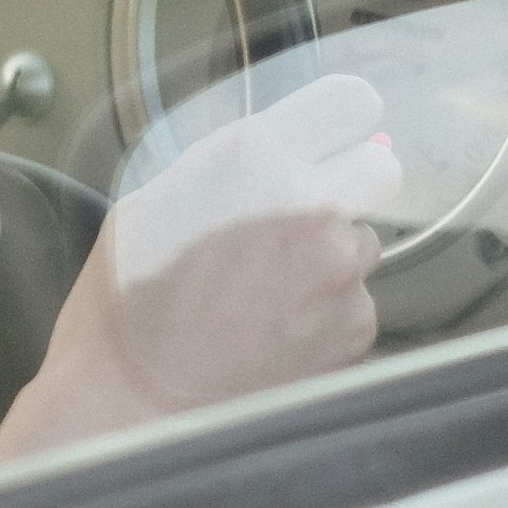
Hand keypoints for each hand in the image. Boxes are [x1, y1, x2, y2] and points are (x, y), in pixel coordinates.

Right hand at [0, 72, 403, 464]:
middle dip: (347, 187)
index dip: (337, 126)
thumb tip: (290, 151)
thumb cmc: (128, 303)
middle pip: (380, 167)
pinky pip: (356, 301)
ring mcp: (340, 270)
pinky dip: (325, 314)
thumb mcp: (154, 202)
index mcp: (253, 159)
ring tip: (266, 294)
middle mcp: (310, 205)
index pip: (351, 102)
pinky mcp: (356, 326)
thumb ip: (231, 169)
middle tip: (300, 220)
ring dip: (329, 258)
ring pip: (363, 241)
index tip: (323, 146)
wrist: (136, 405)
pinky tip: (274, 333)